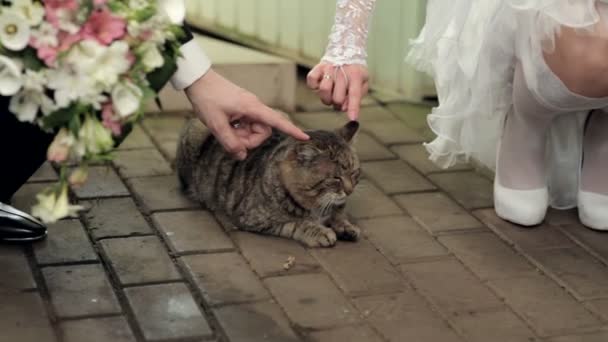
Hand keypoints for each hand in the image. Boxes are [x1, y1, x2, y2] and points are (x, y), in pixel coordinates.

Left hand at [185, 69, 308, 159]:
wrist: (197, 80)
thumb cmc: (207, 98)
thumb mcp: (216, 124)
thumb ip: (229, 142)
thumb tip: (242, 156)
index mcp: (252, 107)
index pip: (277, 121)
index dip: (291, 130)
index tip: (305, 138)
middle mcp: (254, 107)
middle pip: (263, 131)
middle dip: (250, 140)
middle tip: (230, 140)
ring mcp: (248, 108)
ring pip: (253, 129)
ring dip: (241, 135)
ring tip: (225, 129)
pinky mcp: (242, 109)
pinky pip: (246, 125)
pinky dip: (238, 130)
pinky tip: (226, 125)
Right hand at [307, 62, 368, 120]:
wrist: (345, 51)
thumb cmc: (354, 72)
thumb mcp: (363, 83)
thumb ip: (357, 97)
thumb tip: (344, 108)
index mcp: (356, 75)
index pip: (354, 94)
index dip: (353, 108)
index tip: (352, 118)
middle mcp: (341, 71)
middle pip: (337, 97)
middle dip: (338, 104)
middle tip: (340, 100)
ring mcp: (328, 69)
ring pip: (323, 90)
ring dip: (326, 98)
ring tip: (331, 96)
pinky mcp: (317, 68)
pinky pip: (311, 81)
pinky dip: (314, 86)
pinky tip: (320, 85)